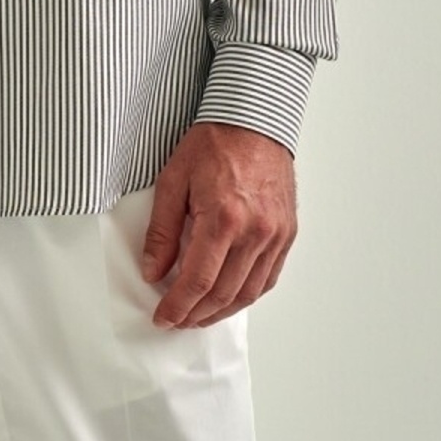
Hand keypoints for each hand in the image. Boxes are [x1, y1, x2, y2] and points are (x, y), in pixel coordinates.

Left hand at [140, 121, 296, 328]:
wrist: (254, 120)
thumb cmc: (214, 143)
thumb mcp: (174, 179)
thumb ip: (162, 230)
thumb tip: (153, 270)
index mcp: (223, 217)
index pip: (198, 281)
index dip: (178, 306)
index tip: (163, 317)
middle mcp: (255, 232)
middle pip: (224, 293)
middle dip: (196, 314)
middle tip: (177, 320)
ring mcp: (275, 235)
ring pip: (248, 292)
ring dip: (222, 311)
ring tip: (199, 315)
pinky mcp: (287, 233)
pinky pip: (268, 278)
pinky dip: (247, 294)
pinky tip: (230, 296)